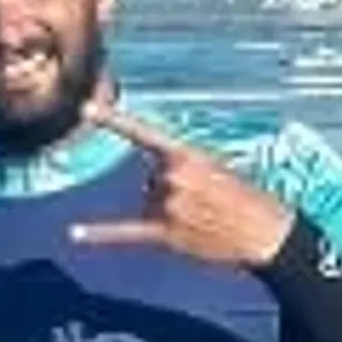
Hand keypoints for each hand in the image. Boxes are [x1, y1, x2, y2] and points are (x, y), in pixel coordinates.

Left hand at [67, 103, 289, 272]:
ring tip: (202, 218)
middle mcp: (171, 178)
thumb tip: (153, 183)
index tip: (85, 107)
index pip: (142, 133)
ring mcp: (167, 207)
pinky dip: (98, 234)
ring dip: (169, 212)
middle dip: (172, 189)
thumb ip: (180, 167)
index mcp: (185, 154)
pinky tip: (74, 234)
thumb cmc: (245, 196)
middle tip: (206, 201)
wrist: (267, 232)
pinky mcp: (165, 234)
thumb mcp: (217, 166)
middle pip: (150, 179)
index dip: (113, 120)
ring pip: (148, 204)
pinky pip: (125, 232)